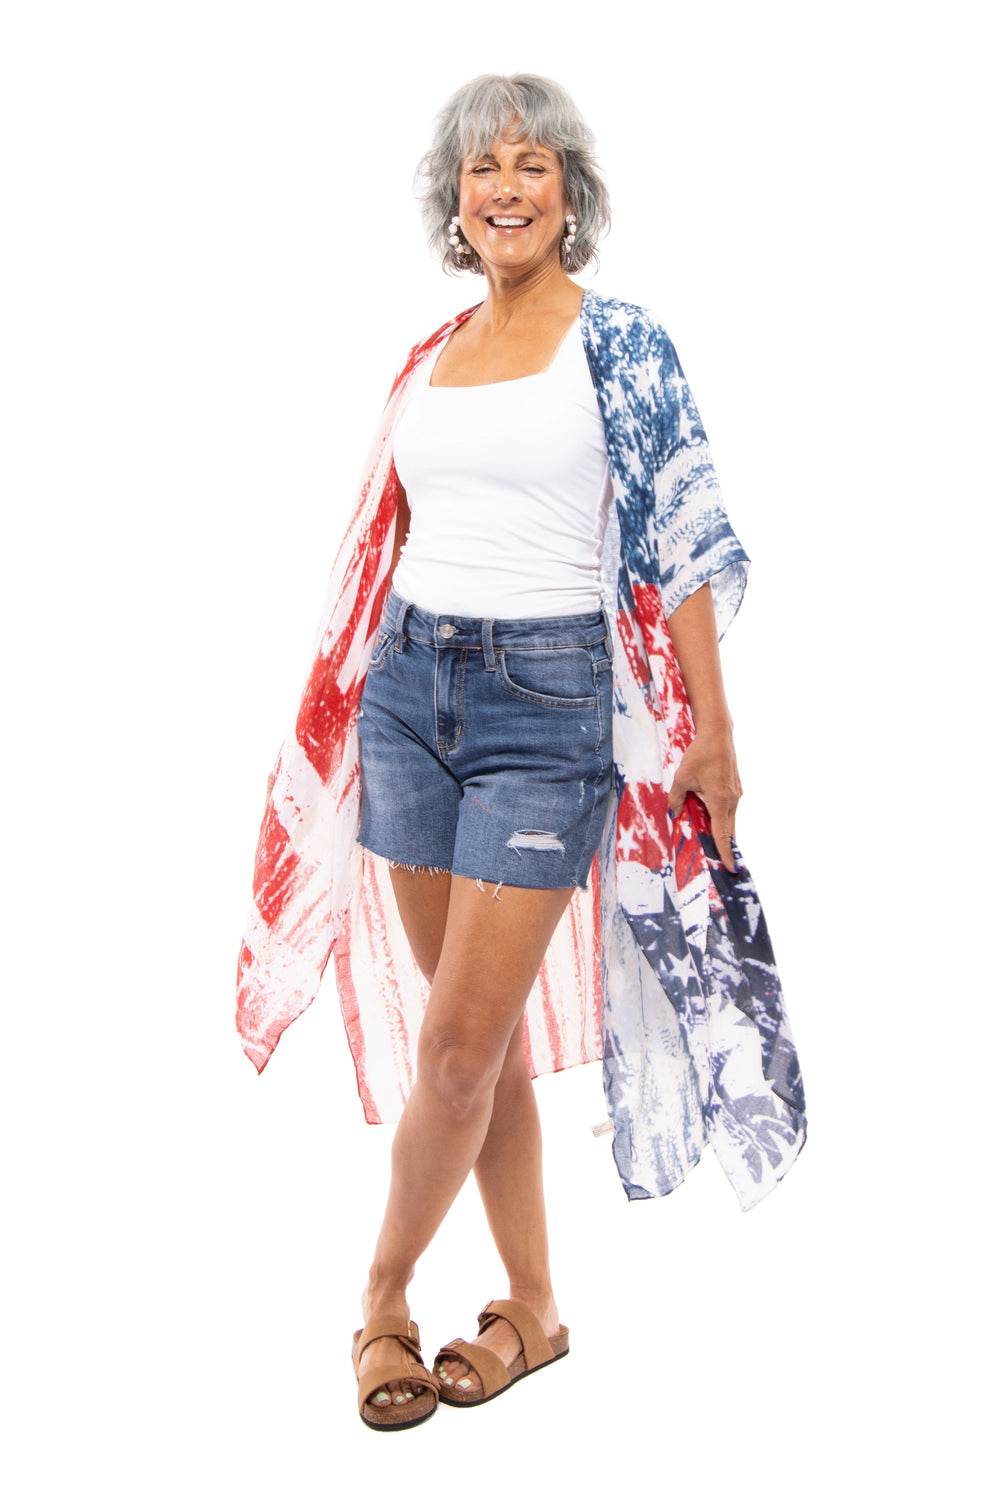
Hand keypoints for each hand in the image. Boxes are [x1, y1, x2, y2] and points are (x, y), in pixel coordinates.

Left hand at [667, 727, 742, 873]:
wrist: (718, 734)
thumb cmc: (700, 755)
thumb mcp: (682, 778)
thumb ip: (676, 798)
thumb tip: (674, 813)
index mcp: (720, 802)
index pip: (723, 835)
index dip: (726, 853)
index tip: (732, 868)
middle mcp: (732, 800)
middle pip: (729, 830)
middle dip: (725, 847)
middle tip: (722, 863)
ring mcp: (736, 793)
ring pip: (729, 819)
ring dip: (722, 830)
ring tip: (713, 842)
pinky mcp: (736, 787)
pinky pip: (730, 808)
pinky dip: (722, 816)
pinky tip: (711, 816)